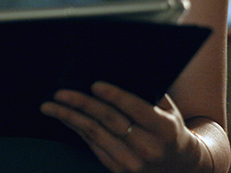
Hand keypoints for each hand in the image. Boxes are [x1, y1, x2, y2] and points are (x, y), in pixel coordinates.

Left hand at [40, 82, 202, 172]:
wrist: (180, 168)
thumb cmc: (170, 129)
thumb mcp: (169, 110)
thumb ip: (149, 92)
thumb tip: (120, 69)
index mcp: (164, 129)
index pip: (135, 109)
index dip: (114, 96)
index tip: (95, 84)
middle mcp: (148, 148)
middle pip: (109, 121)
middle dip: (81, 105)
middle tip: (60, 93)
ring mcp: (132, 164)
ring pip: (95, 135)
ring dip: (70, 119)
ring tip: (50, 106)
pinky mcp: (119, 172)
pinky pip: (93, 146)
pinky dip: (77, 130)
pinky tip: (65, 118)